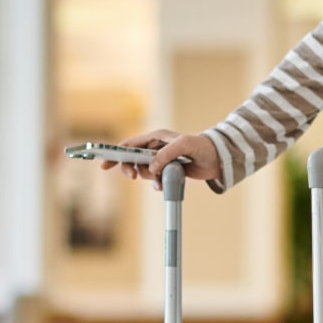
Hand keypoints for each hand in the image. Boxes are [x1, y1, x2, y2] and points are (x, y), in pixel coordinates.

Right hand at [99, 129, 222, 187]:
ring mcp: (161, 160)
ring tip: (159, 181)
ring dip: (148, 178)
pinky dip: (156, 183)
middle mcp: (156, 148)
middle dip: (130, 168)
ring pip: (144, 171)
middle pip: (132, 159)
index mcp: (156, 138)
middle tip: (133, 177)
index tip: (105, 163)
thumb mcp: (183, 145)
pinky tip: (162, 185)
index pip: (130, 144)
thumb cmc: (202, 147)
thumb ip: (165, 154)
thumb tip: (151, 167)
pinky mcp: (167, 171)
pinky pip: (154, 178)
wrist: (218, 160)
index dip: (116, 152)